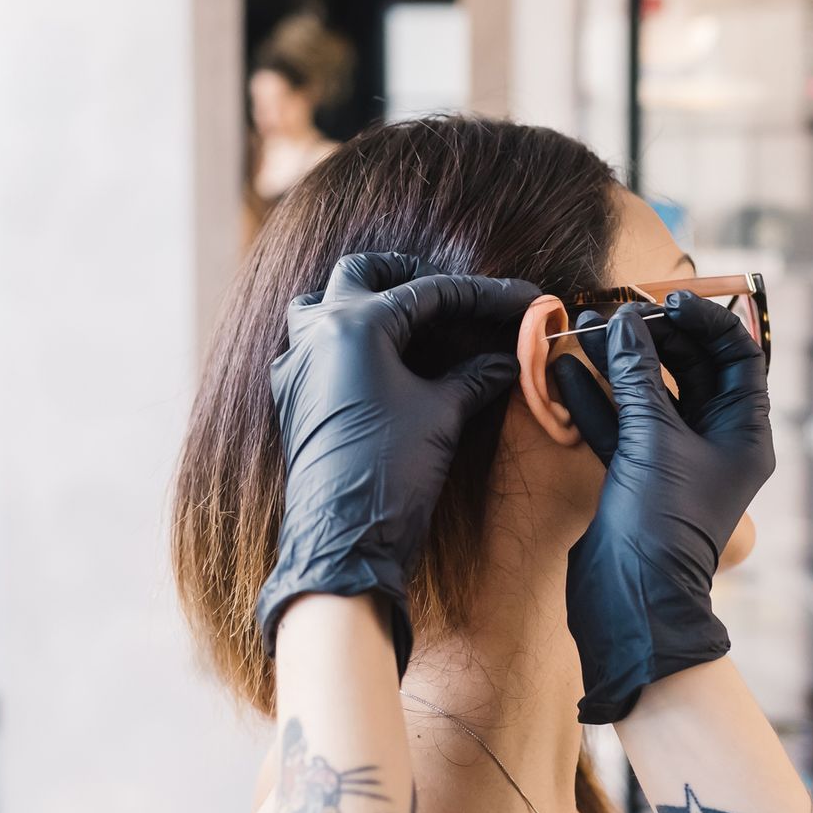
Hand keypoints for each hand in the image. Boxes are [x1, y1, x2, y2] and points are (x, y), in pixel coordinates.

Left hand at [256, 252, 538, 671]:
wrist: (344, 539)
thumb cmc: (392, 470)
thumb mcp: (443, 413)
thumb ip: (475, 375)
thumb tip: (508, 359)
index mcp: (356, 325)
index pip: (430, 292)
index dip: (482, 295)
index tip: (520, 299)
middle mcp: (318, 334)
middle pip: (363, 273)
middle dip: (408, 274)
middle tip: (451, 292)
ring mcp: (297, 365)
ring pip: (321, 303)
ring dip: (361, 300)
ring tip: (404, 317)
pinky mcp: (292, 397)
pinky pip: (309, 347)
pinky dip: (341, 341)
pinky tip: (374, 362)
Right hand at [550, 293, 773, 722]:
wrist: (631, 601)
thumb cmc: (661, 523)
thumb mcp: (653, 439)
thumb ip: (639, 376)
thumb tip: (624, 323)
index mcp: (744, 432)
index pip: (737, 356)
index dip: (706, 321)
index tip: (667, 301)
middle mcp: (715, 442)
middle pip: (690, 368)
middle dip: (652, 337)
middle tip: (615, 310)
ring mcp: (673, 459)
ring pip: (647, 394)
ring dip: (616, 361)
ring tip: (581, 325)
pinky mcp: (634, 475)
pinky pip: (617, 424)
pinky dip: (593, 397)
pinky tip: (563, 369)